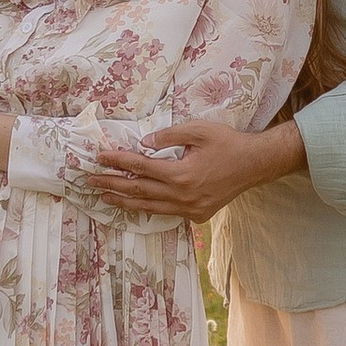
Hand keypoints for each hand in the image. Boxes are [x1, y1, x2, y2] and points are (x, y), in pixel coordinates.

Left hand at [82, 114, 307, 222]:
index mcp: (180, 174)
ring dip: (124, 201)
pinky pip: (166, 213)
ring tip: (104, 197)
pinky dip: (147, 209)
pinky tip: (135, 205)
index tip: (98, 157)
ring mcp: (189, 209)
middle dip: (111, 184)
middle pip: (138, 190)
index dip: (116, 161)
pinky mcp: (197, 215)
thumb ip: (168, 135)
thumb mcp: (198, 130)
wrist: (255, 165)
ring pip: (149, 207)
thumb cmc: (228, 143)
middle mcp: (182, 195)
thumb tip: (143, 143)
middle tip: (89, 181)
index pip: (139, 167)